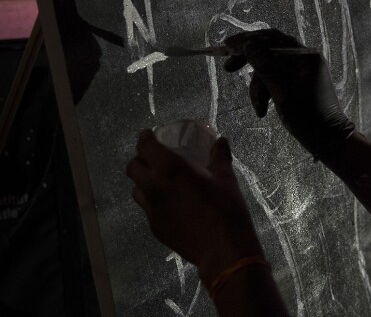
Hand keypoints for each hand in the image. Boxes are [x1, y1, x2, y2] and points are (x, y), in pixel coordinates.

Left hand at [126, 130, 263, 283]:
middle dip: (140, 160)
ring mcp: (151, 209)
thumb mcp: (226, 177)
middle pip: (133, 168)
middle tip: (154, 158)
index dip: (145, 138)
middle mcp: (154, 186)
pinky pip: (148, 209)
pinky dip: (154, 201)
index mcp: (170, 169)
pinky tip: (171, 205)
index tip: (149, 134)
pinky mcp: (154, 227)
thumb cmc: (225, 207)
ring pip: (136, 190)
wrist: (222, 247)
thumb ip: (219, 156)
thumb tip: (221, 140)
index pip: (146, 147)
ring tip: (160, 182)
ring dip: (144, 182)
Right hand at [222, 29, 354, 160]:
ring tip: (259, 107)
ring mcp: (302, 70)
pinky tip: (263, 110)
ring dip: (259, 86)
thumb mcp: (282, 91)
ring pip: (270, 68)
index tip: (226, 47)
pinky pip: (276, 80)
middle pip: (270, 50)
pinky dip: (267, 92)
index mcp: (305, 55)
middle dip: (250, 61)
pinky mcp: (298, 82)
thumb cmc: (307, 116)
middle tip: (229, 68)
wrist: (328, 140)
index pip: (272, 37)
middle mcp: (305, 58)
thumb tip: (247, 44)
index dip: (247, 40)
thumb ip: (264, 65)